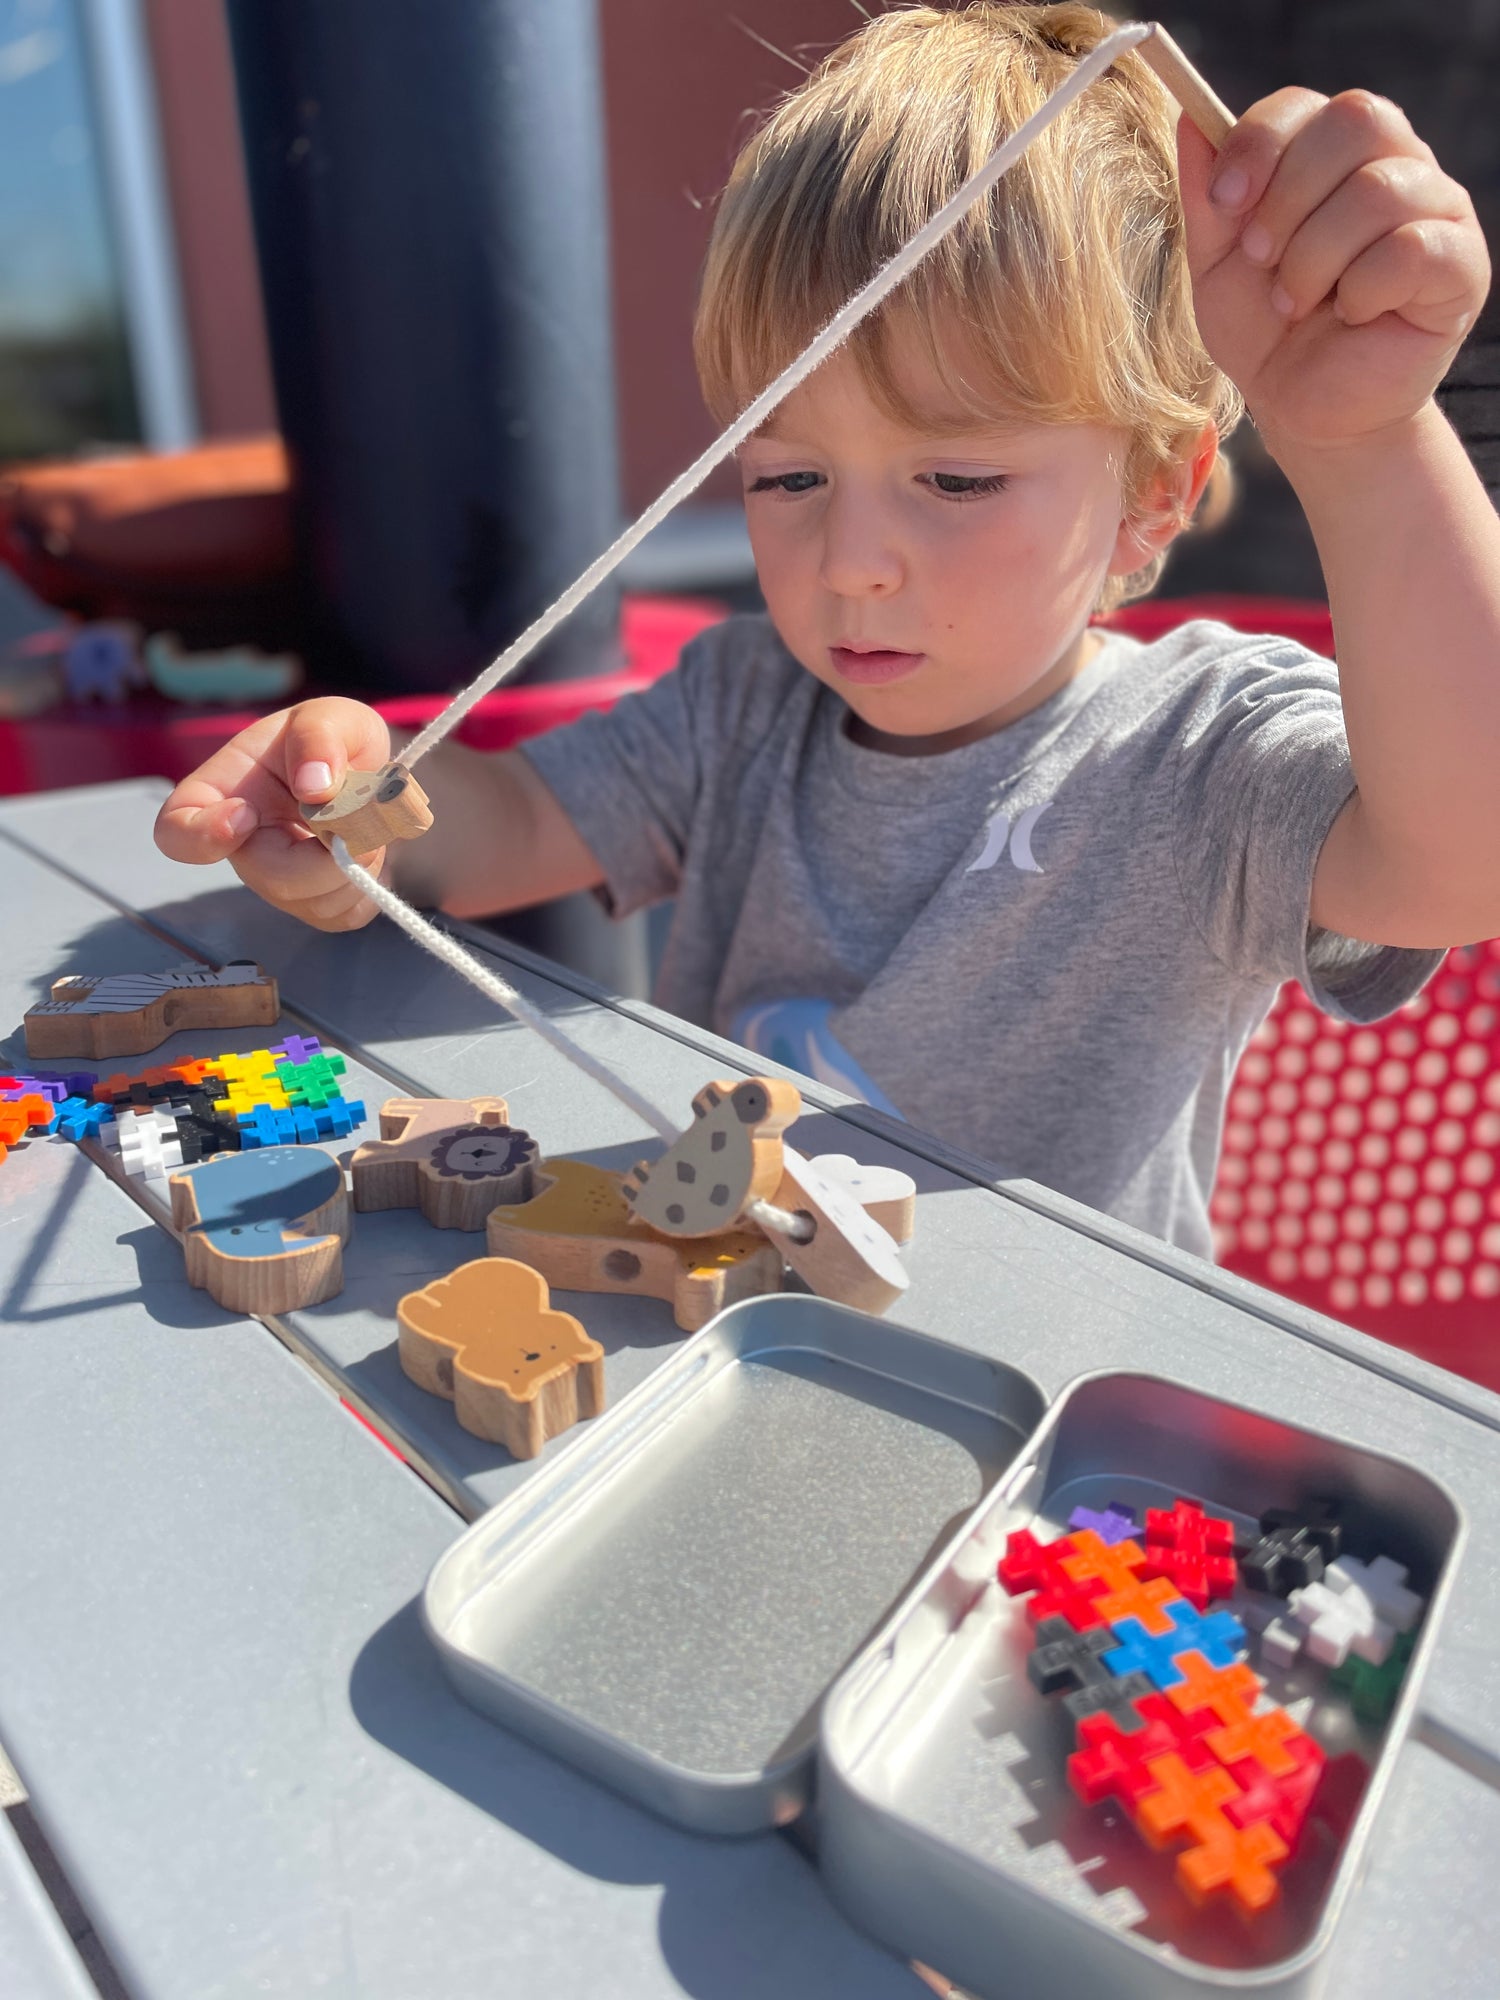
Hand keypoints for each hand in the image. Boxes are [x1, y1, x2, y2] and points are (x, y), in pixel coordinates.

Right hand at [153, 697, 393, 931]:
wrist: (366, 770)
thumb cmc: (332, 739)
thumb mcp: (331, 716)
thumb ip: (317, 736)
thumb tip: (314, 786)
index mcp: (222, 793)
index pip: (176, 833)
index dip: (203, 836)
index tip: (246, 813)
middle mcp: (243, 846)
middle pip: (269, 877)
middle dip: (322, 857)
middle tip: (354, 822)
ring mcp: (277, 880)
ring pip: (311, 903)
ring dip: (355, 866)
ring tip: (364, 825)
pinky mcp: (315, 904)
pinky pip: (342, 915)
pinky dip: (369, 886)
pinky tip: (369, 851)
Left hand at [1177, 89, 1489, 453]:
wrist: (1306, 411)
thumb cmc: (1269, 333)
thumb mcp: (1219, 265)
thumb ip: (1208, 197)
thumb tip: (1190, 120)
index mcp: (1336, 156)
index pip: (1306, 105)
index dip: (1260, 143)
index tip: (1225, 202)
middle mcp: (1396, 165)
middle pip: (1355, 121)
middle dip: (1288, 198)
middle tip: (1262, 261)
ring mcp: (1437, 210)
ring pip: (1379, 189)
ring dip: (1316, 257)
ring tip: (1298, 303)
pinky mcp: (1462, 265)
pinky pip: (1412, 247)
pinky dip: (1363, 287)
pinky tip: (1351, 316)